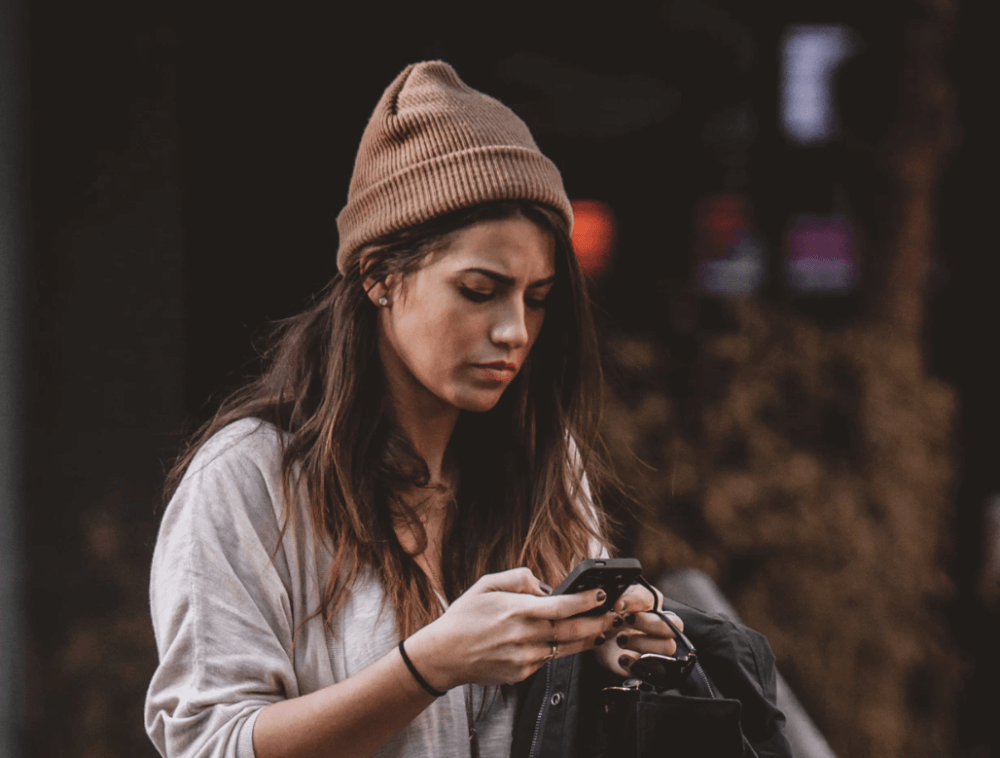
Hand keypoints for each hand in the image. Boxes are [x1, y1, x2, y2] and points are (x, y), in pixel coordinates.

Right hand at [404, 568, 619, 688]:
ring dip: (588, 638)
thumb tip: (546, 585)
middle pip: (573, 631)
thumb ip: (519, 578)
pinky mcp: (522, 674)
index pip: (561, 606)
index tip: (602, 594)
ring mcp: (524, 658)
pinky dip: (561, 649)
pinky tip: (570, 641)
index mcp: (516, 610)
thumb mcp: (487, 584)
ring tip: (602, 627)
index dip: (586, 601)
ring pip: (566, 649)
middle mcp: (524, 636)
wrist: (444, 655)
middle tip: (615, 614)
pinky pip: (548, 659)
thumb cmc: (465, 615)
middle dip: (598, 622)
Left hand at [593, 583, 684, 676]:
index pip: (657, 600)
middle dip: (648, 622)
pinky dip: (637, 663)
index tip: (618, 604)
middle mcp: (658, 628)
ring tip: (620, 639)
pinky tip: (622, 658)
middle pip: (674, 625)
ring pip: (668, 646)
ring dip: (643, 642)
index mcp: (651, 607)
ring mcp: (655, 648)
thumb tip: (621, 602)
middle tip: (626, 620)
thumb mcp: (612, 602)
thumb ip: (621, 597)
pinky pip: (654, 668)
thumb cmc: (606, 617)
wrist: (594, 640)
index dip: (638, 602)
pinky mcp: (647, 666)